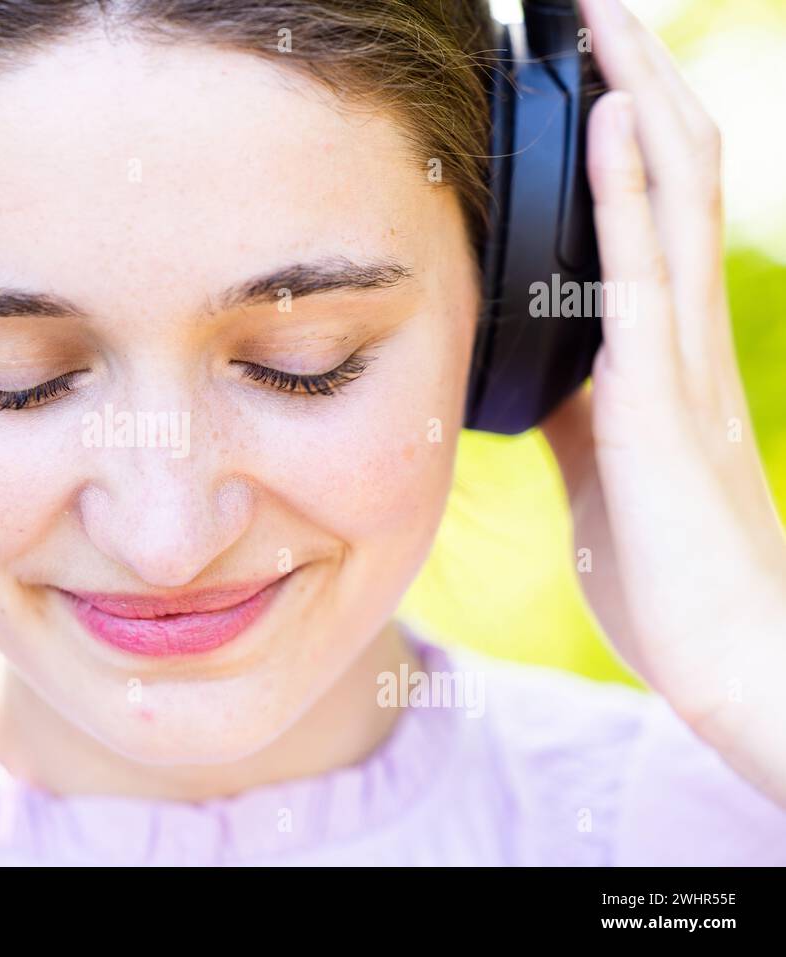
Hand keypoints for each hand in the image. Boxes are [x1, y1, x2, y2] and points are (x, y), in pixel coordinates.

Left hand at [542, 0, 785, 802]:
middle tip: (594, 5)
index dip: (631, 130)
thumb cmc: (664, 564)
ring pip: (669, 194)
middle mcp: (686, 332)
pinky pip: (640, 271)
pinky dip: (622, 189)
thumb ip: (568, 404)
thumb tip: (522, 365)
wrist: (726, 648)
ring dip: (635, 97)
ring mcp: (682, 355)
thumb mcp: (599, 465)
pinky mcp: (661, 395)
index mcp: (666, 348)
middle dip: (635, 81)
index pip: (656, 208)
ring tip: (601, 19)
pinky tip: (604, 121)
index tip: (590, 65)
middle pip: (672, 173)